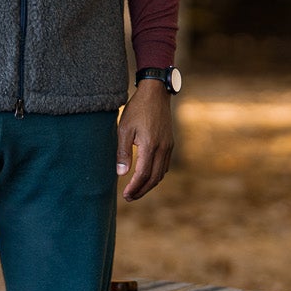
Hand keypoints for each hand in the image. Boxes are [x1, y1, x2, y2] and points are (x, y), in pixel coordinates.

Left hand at [116, 82, 175, 201]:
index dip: (134, 187)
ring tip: (136, 190)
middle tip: (130, 197)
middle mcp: (162, 148)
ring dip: (149, 184)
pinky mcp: (170, 143)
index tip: (125, 195)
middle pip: (154, 178)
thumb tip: (121, 173)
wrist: (156, 93)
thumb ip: (123, 152)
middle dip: (142, 190)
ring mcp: (168, 146)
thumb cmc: (137, 109)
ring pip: (161, 173)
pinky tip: (147, 175)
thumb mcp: (124, 129)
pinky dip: (156, 175)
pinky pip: (165, 165)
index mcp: (150, 145)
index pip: (143, 174)